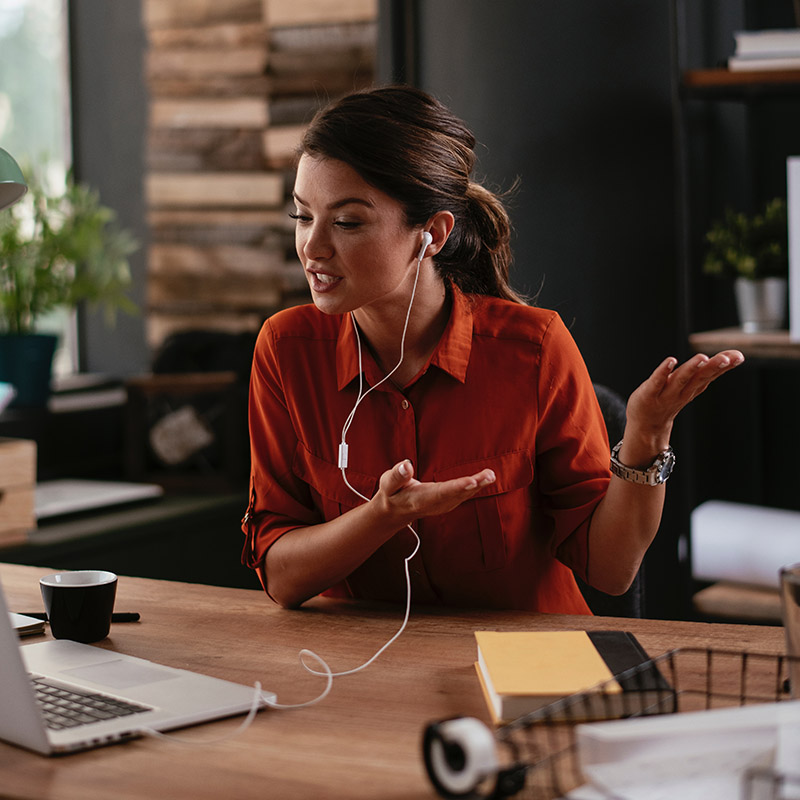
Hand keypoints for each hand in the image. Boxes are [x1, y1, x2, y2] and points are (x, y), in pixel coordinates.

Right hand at [374, 459, 495, 526]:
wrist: (394, 513)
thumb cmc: (392, 494)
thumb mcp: (388, 484)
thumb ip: (397, 476)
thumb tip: (407, 465)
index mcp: (420, 500)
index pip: (441, 493)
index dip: (457, 487)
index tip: (472, 482)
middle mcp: (435, 505)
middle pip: (457, 495)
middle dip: (474, 485)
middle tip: (489, 476)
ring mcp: (442, 505)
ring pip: (463, 495)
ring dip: (479, 485)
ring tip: (490, 475)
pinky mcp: (447, 502)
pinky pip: (464, 495)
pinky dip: (476, 486)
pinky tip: (486, 478)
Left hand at [622, 350, 744, 462]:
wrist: (646, 426)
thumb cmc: (669, 400)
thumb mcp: (690, 385)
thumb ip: (708, 370)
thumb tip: (732, 356)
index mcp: (693, 388)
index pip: (710, 376)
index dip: (724, 366)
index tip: (738, 356)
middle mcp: (682, 391)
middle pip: (699, 378)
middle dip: (713, 368)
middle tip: (726, 359)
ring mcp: (666, 394)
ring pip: (681, 379)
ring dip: (692, 369)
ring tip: (703, 358)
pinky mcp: (648, 393)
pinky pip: (657, 382)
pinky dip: (663, 371)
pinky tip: (671, 360)